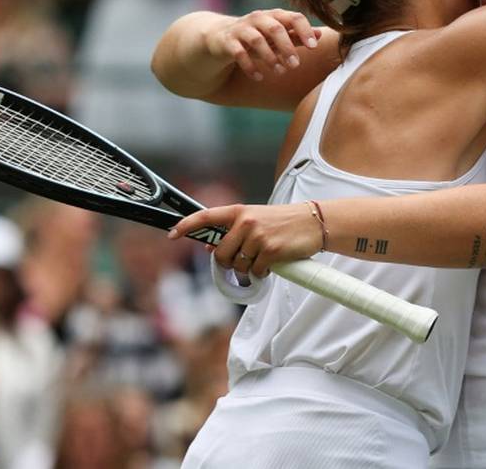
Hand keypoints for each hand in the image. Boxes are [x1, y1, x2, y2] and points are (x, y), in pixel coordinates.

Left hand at [169, 202, 322, 276]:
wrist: (314, 222)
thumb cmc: (283, 222)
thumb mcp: (256, 220)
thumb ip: (233, 232)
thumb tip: (211, 248)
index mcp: (240, 212)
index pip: (206, 216)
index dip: (186, 226)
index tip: (172, 234)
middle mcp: (246, 222)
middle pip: (221, 254)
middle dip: (228, 263)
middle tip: (242, 261)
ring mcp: (258, 237)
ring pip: (238, 266)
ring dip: (247, 269)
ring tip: (262, 259)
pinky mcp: (270, 251)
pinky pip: (255, 272)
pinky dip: (261, 273)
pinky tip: (271, 264)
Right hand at [205, 9, 321, 80]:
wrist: (219, 37)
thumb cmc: (256, 37)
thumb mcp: (276, 36)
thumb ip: (296, 35)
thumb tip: (320, 35)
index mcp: (274, 16)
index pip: (293, 17)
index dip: (304, 30)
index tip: (314, 46)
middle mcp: (258, 19)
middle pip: (275, 28)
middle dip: (287, 47)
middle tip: (296, 65)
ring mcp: (241, 29)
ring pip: (257, 40)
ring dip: (270, 57)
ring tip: (280, 72)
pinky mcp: (227, 41)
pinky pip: (238, 53)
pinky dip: (250, 66)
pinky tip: (259, 77)